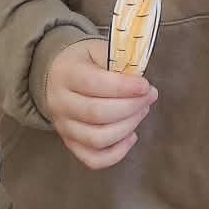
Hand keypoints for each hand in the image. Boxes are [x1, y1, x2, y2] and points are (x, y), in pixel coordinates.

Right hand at [42, 39, 157, 169]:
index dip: (124, 88)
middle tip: (150, 96)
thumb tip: (141, 83)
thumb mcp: (99, 49)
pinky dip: (117, 153)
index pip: (94, 84)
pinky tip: (130, 136)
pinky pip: (94, 159)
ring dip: (128, 127)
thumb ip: (120, 62)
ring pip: (98, 139)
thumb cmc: (86, 62)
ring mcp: (63, 127)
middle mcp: (60, 102)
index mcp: (67, 73)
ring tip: (141, 111)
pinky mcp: (70, 144)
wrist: (59, 76)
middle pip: (97, 114)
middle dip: (132, 107)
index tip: (146, 86)